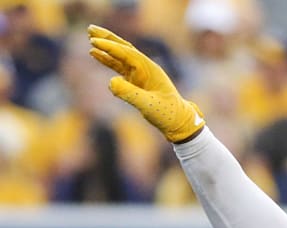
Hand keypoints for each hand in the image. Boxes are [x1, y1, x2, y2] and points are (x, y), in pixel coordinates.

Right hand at [87, 24, 204, 142]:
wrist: (178, 122)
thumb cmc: (167, 113)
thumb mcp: (148, 105)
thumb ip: (130, 94)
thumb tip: (110, 82)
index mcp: (150, 69)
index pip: (127, 53)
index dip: (110, 47)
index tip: (94, 42)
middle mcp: (145, 68)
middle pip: (124, 48)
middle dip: (108, 38)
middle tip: (90, 29)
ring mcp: (140, 74)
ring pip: (120, 56)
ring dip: (106, 47)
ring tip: (90, 37)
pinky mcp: (135, 81)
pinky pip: (118, 66)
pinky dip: (107, 60)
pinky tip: (94, 54)